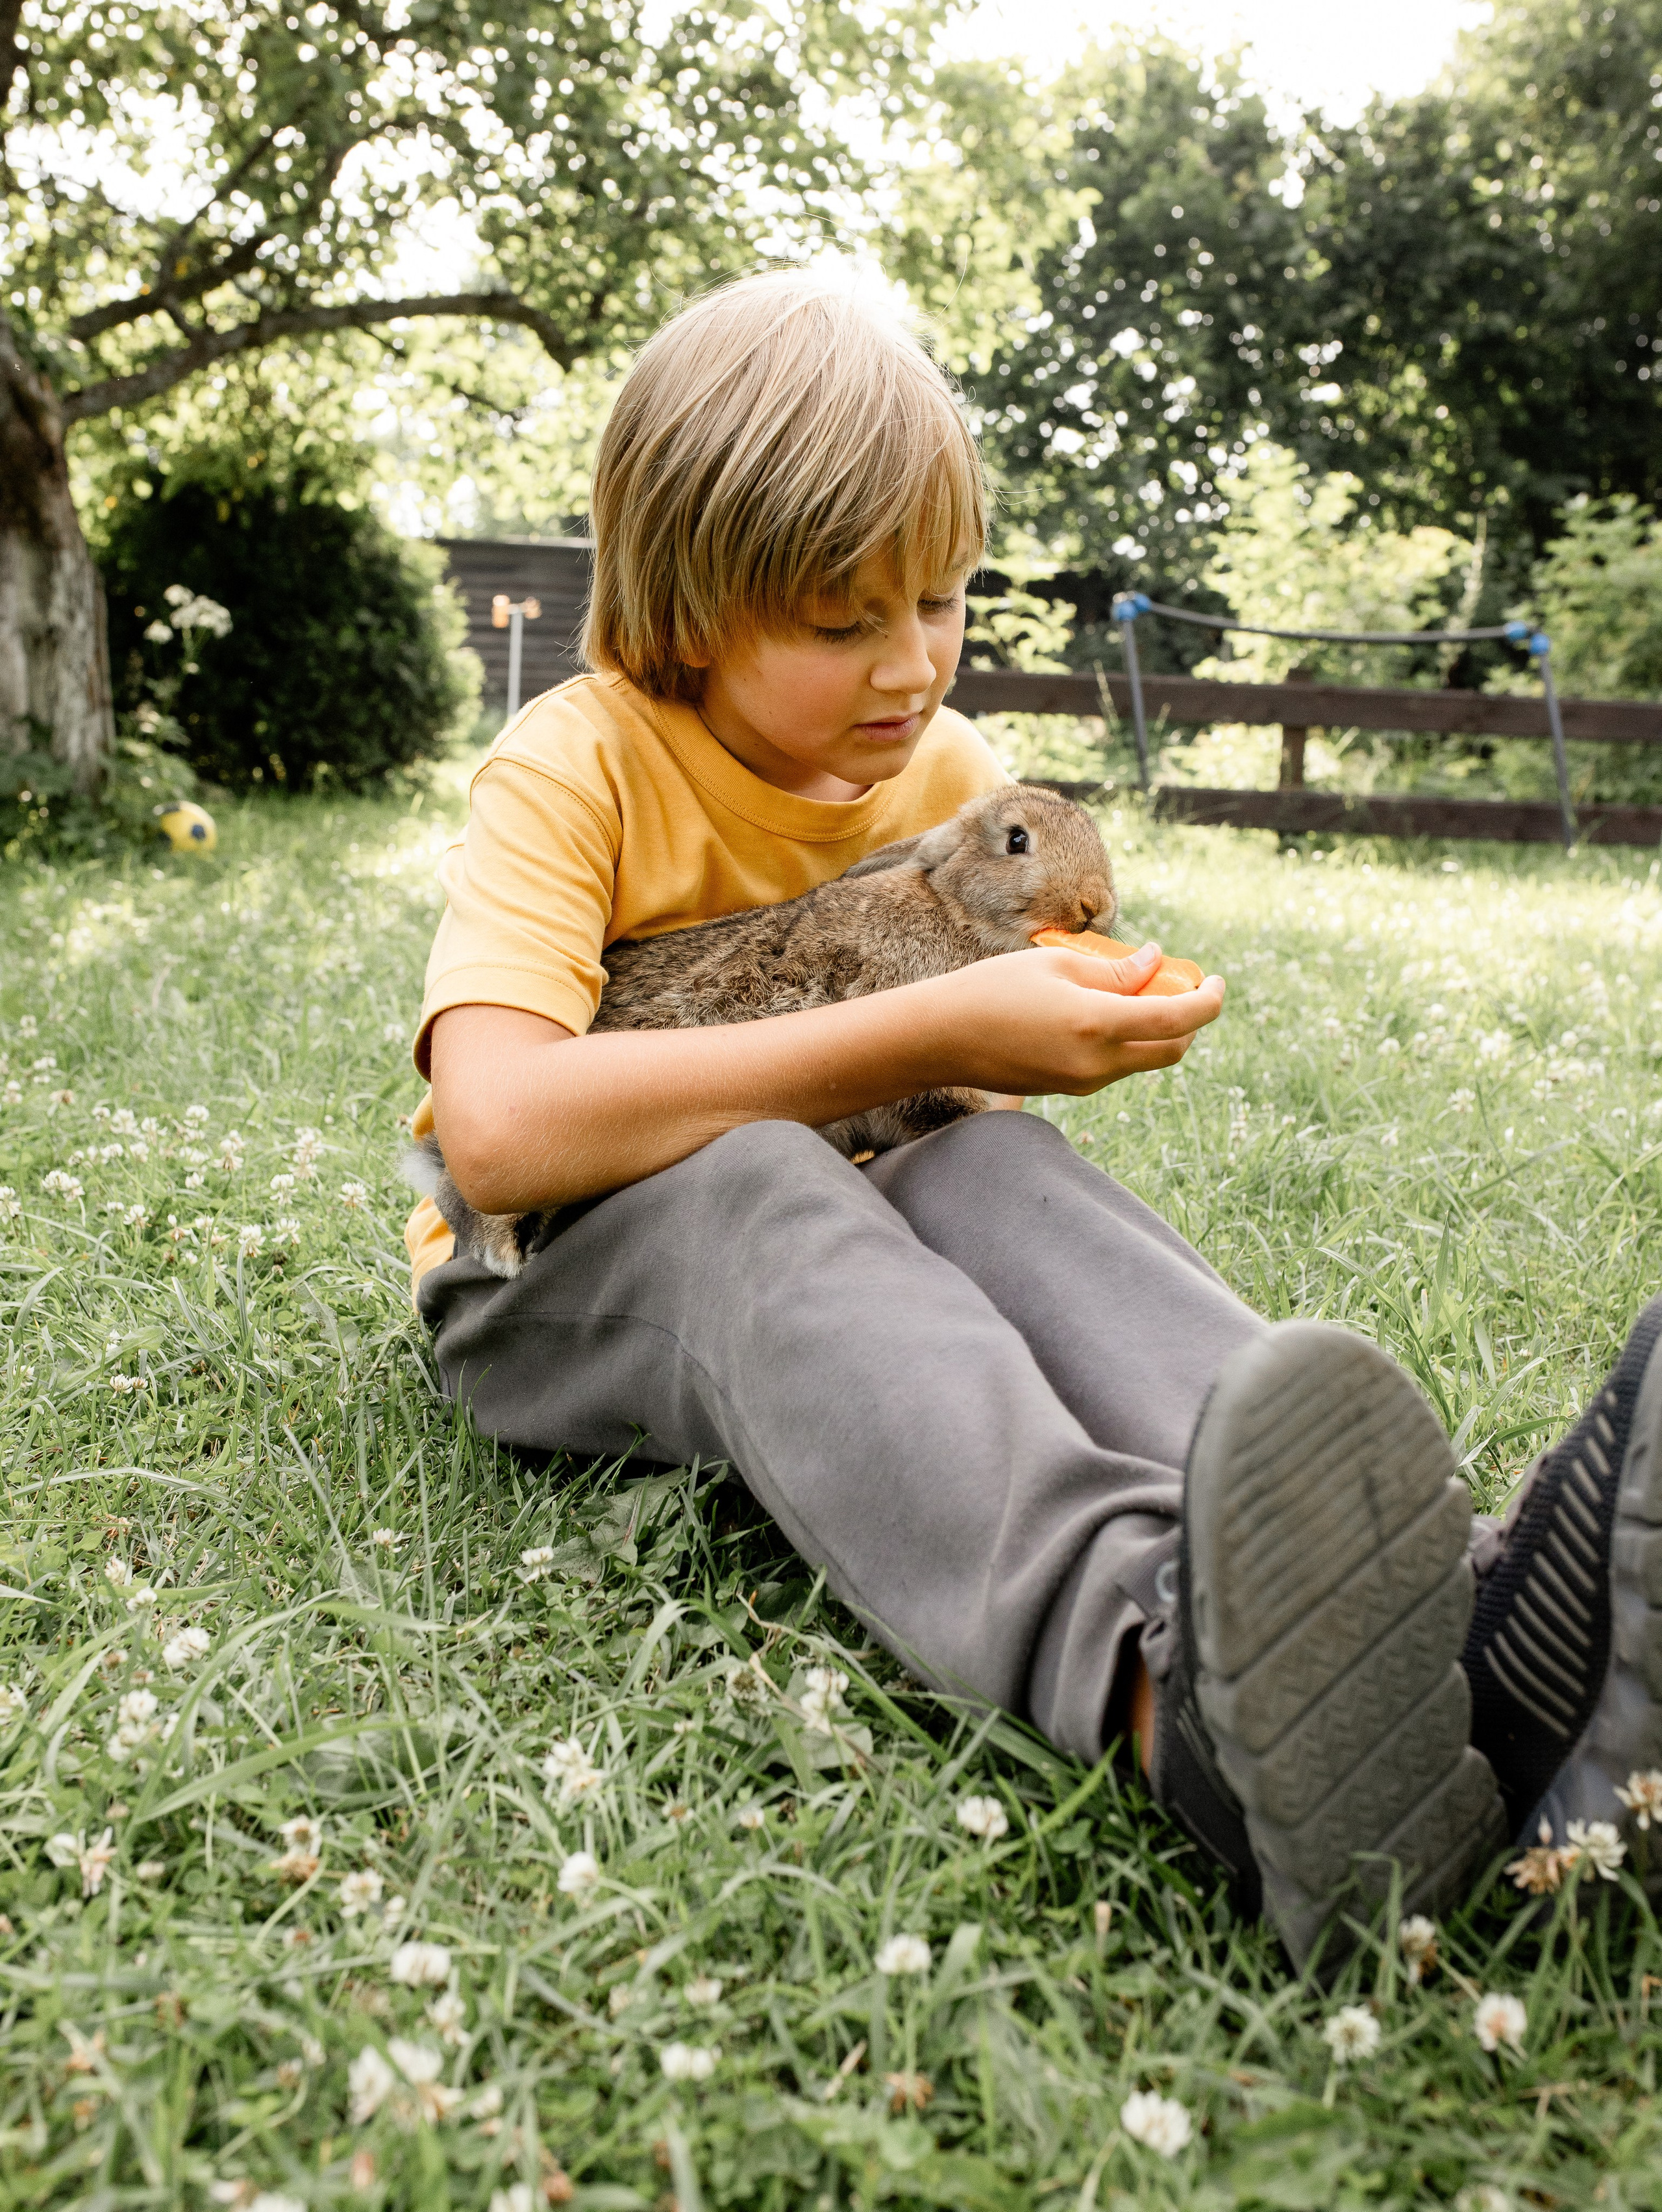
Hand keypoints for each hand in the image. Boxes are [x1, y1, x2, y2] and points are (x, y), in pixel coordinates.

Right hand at [917, 940, 1225, 1097]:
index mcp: (1097, 1024)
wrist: (940, 1039)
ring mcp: (1084, 1082)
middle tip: (1180, 985)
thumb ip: (1114, 970)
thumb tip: (1156, 963)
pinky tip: (1100, 1011)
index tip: (1217, 982)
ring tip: (1129, 988)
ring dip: (1153, 1027)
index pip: (1178, 1019)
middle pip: (1171, 1050)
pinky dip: (1125, 1039)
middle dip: (1188, 1020)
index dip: (1208, 1001)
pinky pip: (1115, 1065)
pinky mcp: (1070, 1088)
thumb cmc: (992, 990)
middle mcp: (1097, 1063)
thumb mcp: (1056, 964)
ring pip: (1143, 1058)